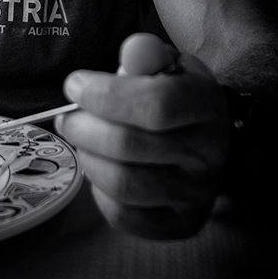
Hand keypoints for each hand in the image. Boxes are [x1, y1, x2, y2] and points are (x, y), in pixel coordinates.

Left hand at [55, 33, 229, 239]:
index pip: (156, 104)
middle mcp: (209, 154)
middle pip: (128, 146)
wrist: (203, 139)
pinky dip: (99, 192)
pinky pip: (124, 216)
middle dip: (83, 128)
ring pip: (123, 184)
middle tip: (68, 118)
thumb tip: (132, 52)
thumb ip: (146, 56)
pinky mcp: (180, 226)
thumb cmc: (173, 94)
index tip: (75, 85)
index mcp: (207, 105)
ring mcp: (197, 195)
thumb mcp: (165, 64)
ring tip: (82, 141)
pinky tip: (102, 168)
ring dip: (88, 158)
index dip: (105, 95)